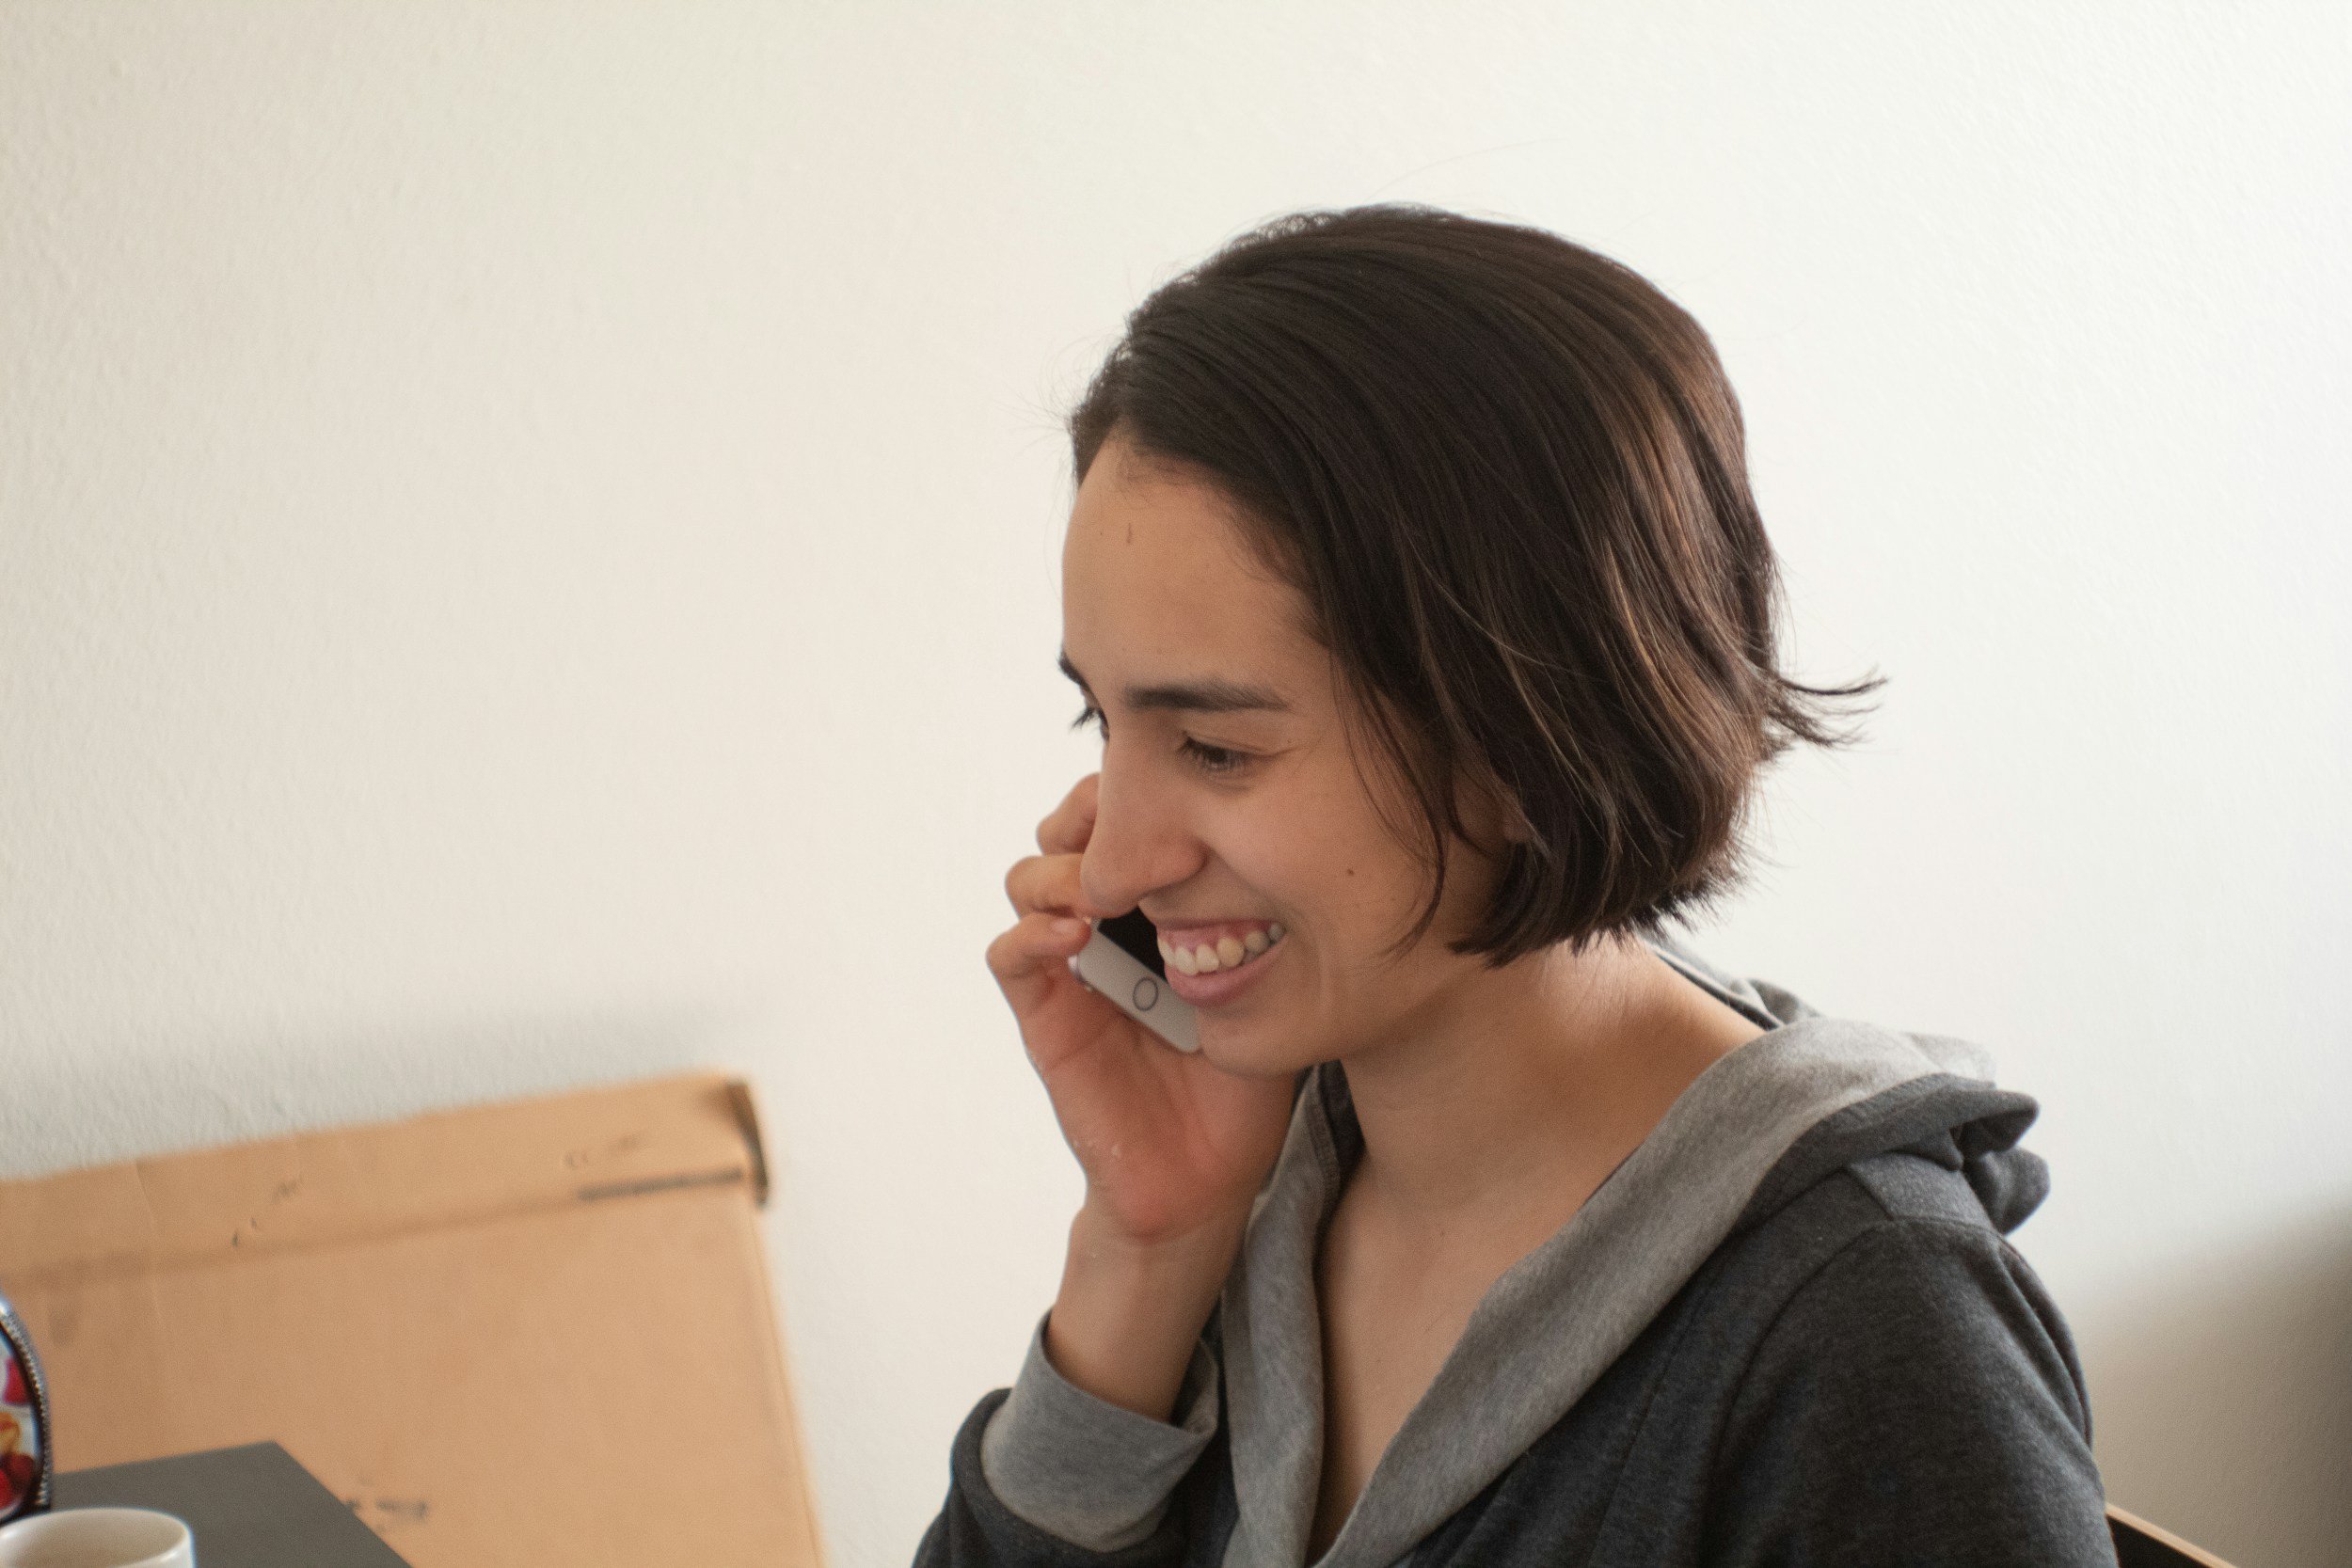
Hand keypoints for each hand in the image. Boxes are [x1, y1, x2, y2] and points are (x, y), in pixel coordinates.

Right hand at [987, 773, 1296, 1247]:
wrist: (1209, 1182)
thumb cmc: (1246, 1085)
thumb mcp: (1275, 988)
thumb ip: (1273, 923)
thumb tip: (1313, 843)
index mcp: (1160, 909)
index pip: (1131, 820)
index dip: (1142, 792)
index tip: (1180, 789)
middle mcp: (1108, 927)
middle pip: (1070, 829)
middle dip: (1093, 811)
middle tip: (1130, 818)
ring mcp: (1071, 968)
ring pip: (1029, 877)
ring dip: (1061, 867)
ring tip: (1103, 885)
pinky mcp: (1045, 1017)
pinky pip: (1011, 955)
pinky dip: (1032, 932)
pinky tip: (1075, 934)